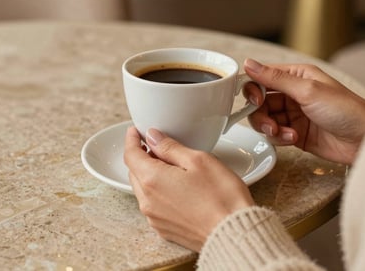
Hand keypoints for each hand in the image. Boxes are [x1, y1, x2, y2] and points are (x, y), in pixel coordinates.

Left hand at [124, 127, 253, 251]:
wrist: (233, 234)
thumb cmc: (221, 196)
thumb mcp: (197, 160)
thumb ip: (170, 147)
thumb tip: (153, 137)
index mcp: (152, 180)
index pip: (131, 155)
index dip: (131, 139)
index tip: (135, 131)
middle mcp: (148, 201)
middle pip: (134, 171)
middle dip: (141, 156)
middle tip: (155, 145)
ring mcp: (155, 217)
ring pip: (142, 188)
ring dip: (148, 173)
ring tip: (168, 164)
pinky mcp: (164, 228)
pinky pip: (152, 203)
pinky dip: (156, 190)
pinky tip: (174, 185)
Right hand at [244, 59, 364, 164]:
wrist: (363, 141)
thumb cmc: (346, 110)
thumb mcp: (308, 90)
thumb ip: (275, 78)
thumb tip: (249, 63)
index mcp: (295, 76)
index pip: (262, 77)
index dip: (253, 89)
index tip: (255, 100)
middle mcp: (291, 94)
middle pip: (259, 102)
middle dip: (260, 113)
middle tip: (269, 122)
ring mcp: (291, 114)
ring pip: (264, 119)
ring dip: (270, 127)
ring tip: (283, 132)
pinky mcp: (293, 132)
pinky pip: (274, 134)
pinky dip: (279, 137)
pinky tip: (294, 137)